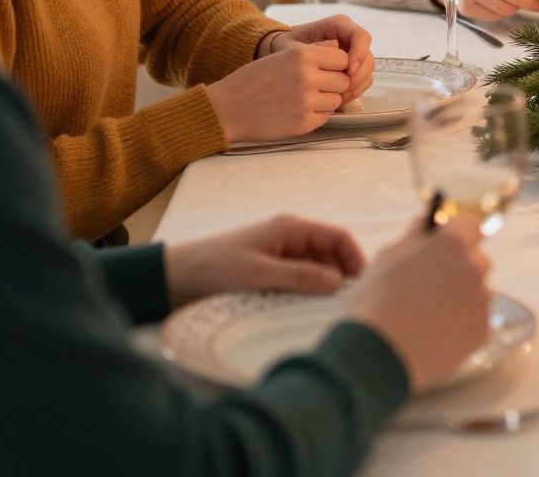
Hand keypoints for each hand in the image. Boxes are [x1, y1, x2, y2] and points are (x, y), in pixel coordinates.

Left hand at [164, 215, 365, 306]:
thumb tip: (338, 282)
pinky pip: (301, 280)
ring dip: (324, 286)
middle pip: (332, 255)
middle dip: (341, 276)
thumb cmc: (214, 268)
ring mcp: (282, 255)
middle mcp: (291, 238)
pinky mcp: (272, 271)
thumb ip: (299, 277)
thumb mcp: (258, 274)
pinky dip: (308, 292)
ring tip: (327, 310)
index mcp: (291, 228)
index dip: (355, 259)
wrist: (176, 277)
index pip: (339, 237)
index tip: (362, 286)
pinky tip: (306, 309)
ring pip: (318, 269)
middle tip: (346, 304)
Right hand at [206, 43, 352, 143]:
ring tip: (302, 100)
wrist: (226, 109)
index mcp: (302, 55)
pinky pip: (326, 117)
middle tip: (314, 88)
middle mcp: (307, 76)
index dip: (337, 66)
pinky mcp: (304, 123)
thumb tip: (341, 51)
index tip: (327, 71)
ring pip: (337, 100)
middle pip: (344, 81)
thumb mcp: (281, 57)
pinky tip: (296, 112)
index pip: (342, 59)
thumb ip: (311, 55)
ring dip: (326, 101)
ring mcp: (307, 101)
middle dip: (334, 85)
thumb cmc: (252, 81)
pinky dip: (316, 116)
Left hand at [267, 14, 374, 102]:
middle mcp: (350, 37)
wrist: (281, 57)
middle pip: (368, 56)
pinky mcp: (352, 68)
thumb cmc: (284, 48)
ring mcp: (353, 54)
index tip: (348, 71)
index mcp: (338, 25)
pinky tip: (339, 98)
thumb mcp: (291, 47)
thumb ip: (312, 47)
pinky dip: (354, 90)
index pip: (361, 37)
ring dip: (357, 85)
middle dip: (359, 75)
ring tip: (338, 97)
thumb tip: (336, 48)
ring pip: (367, 70)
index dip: (359, 54)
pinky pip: (362, 80)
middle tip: (343, 90)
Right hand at [347, 223, 492, 391]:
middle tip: (431, 284)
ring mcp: (481, 301)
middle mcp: (474, 268)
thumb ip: (414, 236)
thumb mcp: (386, 258)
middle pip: (476, 259)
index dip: (458, 232)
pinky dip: (460, 324)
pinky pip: (474, 320)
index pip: (470, 224)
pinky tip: (433, 334)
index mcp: (451, 244)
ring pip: (476, 292)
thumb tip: (426, 223)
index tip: (447, 242)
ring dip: (459, 297)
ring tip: (426, 316)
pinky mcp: (482, 330)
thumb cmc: (376, 303)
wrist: (378, 356)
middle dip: (458, 267)